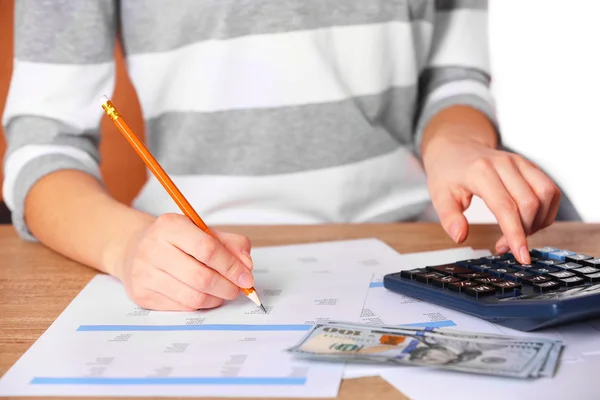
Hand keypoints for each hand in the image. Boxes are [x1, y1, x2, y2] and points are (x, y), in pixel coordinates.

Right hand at [113, 213, 253, 310]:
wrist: (133, 248)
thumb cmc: (175, 240)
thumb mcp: (202, 231)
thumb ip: (230, 244)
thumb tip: (246, 266)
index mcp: (170, 225)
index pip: (207, 249)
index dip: (231, 266)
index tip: (246, 277)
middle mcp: (153, 248)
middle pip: (201, 277)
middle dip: (227, 287)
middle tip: (237, 289)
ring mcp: (144, 273)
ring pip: (192, 298)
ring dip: (215, 299)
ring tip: (222, 293)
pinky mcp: (141, 294)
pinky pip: (181, 307)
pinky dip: (199, 305)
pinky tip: (203, 296)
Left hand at [421, 106, 560, 263]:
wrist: (456, 147)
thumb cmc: (447, 172)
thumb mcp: (438, 195)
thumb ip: (449, 217)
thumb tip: (460, 237)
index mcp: (480, 171)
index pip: (506, 207)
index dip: (516, 234)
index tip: (522, 256)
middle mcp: (504, 164)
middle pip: (530, 203)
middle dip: (524, 231)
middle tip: (505, 246)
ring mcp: (520, 163)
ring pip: (546, 194)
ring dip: (539, 221)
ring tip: (518, 233)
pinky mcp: (529, 166)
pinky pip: (550, 190)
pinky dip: (546, 211)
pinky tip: (529, 222)